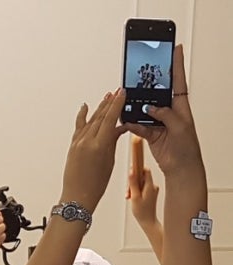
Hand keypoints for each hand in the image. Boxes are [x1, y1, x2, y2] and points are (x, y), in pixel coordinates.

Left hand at [61, 89, 126, 209]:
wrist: (77, 196)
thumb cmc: (95, 184)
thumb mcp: (109, 161)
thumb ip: (112, 142)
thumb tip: (117, 128)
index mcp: (99, 145)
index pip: (110, 119)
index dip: (116, 105)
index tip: (121, 94)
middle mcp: (86, 141)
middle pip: (100, 117)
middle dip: (109, 103)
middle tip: (117, 92)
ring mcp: (77, 143)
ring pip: (90, 121)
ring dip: (99, 108)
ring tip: (107, 97)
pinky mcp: (72, 146)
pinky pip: (79, 127)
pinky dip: (82, 117)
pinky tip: (85, 107)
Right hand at [125, 45, 202, 175]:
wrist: (180, 168)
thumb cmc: (187, 149)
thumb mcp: (180, 128)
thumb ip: (166, 115)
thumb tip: (151, 107)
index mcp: (181, 105)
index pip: (178, 80)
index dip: (177, 63)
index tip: (174, 47)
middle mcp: (169, 111)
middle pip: (157, 91)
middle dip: (148, 82)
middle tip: (140, 71)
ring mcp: (157, 121)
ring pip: (143, 108)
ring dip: (136, 106)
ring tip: (128, 99)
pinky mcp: (148, 132)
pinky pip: (137, 124)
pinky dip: (131, 123)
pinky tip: (127, 120)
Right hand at [127, 167, 159, 225]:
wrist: (148, 221)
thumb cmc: (142, 212)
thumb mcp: (134, 197)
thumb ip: (133, 183)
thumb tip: (131, 172)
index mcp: (150, 186)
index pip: (145, 170)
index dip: (137, 169)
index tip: (131, 170)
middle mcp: (153, 186)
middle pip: (141, 177)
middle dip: (132, 182)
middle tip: (128, 191)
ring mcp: (152, 190)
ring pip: (140, 183)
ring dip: (133, 188)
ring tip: (130, 197)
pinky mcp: (151, 193)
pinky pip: (142, 188)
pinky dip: (136, 191)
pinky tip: (133, 198)